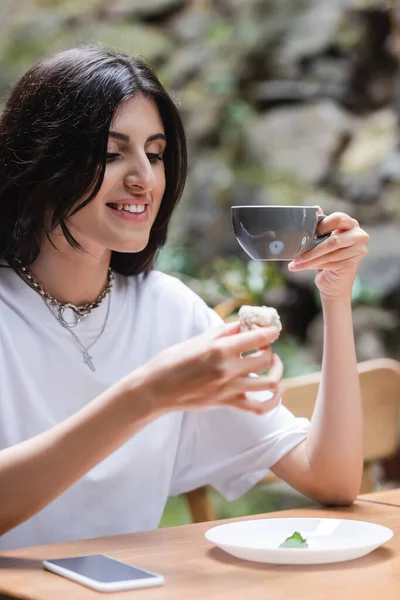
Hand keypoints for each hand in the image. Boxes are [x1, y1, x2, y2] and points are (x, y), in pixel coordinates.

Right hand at [137, 321, 282, 415]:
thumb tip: (244, 324)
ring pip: (269, 382)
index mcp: (219, 349)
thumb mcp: (198, 340)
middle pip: (266, 358)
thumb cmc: (172, 361)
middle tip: (262, 345)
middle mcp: (227, 370)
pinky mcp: (227, 403)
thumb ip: (224, 332)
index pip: (258, 338)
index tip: (272, 329)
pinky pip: (260, 407)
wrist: (155, 389)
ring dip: (276, 371)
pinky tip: (276, 390)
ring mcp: (229, 389)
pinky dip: (274, 401)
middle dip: (269, 349)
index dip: (270, 331)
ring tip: (272, 364)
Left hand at [288, 210, 368, 299]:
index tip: (307, 232)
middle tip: (298, 251)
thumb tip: (315, 209)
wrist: (334, 281)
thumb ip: (321, 225)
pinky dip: (310, 265)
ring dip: (309, 258)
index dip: (322, 225)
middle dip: (313, 247)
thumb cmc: (328, 256)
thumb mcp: (323, 239)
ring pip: (328, 254)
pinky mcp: (352, 265)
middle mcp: (359, 236)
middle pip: (334, 240)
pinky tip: (298, 267)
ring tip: (294, 262)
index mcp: (351, 224)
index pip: (338, 219)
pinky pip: (328, 263)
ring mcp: (359, 251)